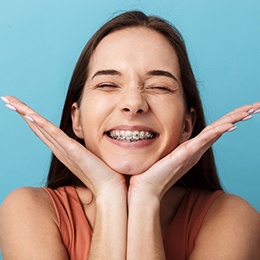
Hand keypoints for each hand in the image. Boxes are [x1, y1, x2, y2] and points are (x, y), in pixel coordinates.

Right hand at [2, 96, 125, 197]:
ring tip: (10, 101)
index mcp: (63, 149)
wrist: (109, 188)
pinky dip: (41, 125)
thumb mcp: (88, 155)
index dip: (30, 117)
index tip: (18, 105)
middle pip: (37, 127)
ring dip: (25, 114)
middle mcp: (59, 149)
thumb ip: (82, 148)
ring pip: (41, 128)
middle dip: (21, 112)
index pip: (43, 130)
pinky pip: (55, 135)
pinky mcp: (73, 151)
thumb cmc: (101, 173)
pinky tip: (30, 116)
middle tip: (6, 99)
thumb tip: (85, 143)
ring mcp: (64, 150)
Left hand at [129, 102, 259, 200]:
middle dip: (239, 116)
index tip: (246, 108)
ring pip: (216, 132)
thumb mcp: (169, 151)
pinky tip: (230, 126)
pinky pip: (203, 141)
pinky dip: (217, 133)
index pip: (215, 128)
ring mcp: (193, 152)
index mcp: (194, 147)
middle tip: (256, 107)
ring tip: (249, 111)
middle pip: (221, 128)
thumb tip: (178, 131)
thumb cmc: (157, 170)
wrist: (147, 187)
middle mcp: (197, 149)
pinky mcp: (184, 155)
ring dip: (233, 120)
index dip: (231, 117)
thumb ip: (178, 142)